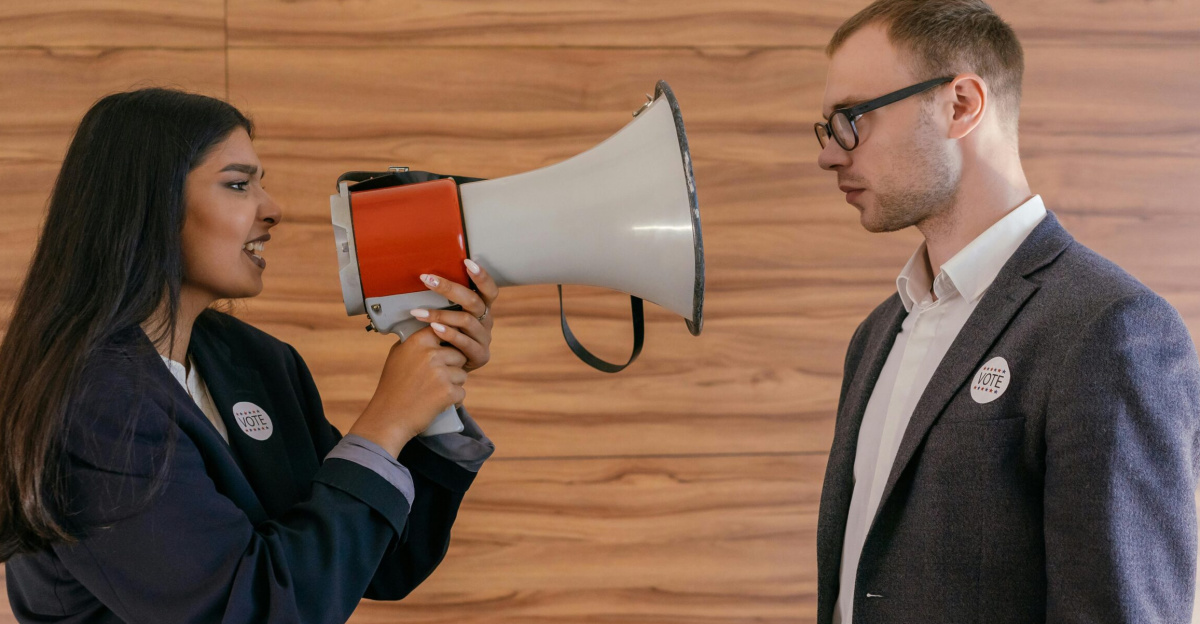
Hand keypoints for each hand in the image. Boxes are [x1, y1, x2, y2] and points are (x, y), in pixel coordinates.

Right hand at [349, 327, 468, 455]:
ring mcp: (440, 373)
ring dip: (453, 383)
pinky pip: (461, 392)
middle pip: (458, 354)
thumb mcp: (398, 355)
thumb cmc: (393, 386)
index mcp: (418, 342)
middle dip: (452, 367)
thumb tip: (434, 327)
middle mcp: (430, 354)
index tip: (445, 350)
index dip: (447, 342)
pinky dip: (453, 400)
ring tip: (434, 391)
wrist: (388, 417)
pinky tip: (438, 403)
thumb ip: (416, 341)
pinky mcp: (448, 392)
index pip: (445, 331)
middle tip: (435, 380)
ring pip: (462, 373)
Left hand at [409, 259, 498, 372]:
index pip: (489, 290)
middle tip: (427, 279)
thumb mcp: (447, 317)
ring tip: (418, 312)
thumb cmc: (444, 337)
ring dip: (440, 313)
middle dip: (449, 288)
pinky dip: (448, 334)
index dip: (482, 277)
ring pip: (466, 321)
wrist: (448, 369)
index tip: (466, 262)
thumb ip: (443, 301)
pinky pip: (464, 343)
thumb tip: (422, 277)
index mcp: (482, 308)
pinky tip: (433, 328)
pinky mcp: (480, 356)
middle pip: (474, 301)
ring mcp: (484, 339)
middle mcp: (486, 321)